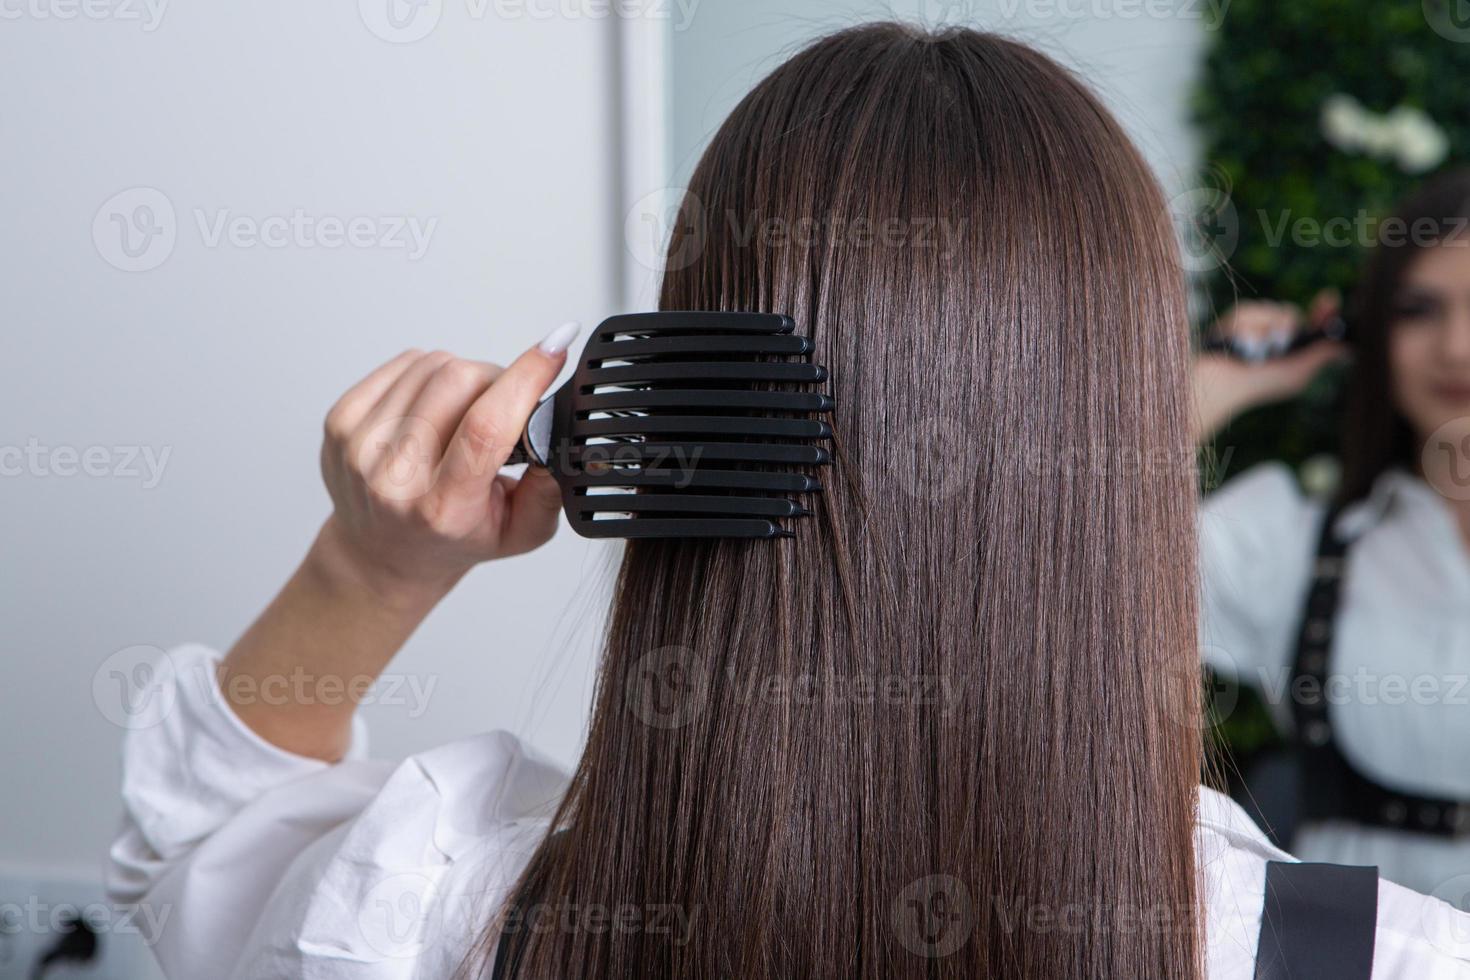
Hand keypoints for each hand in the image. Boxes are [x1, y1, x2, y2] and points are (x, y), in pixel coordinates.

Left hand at [218, 322, 580, 760]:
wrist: (377, 565)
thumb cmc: (452, 550)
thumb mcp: (520, 539)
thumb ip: (551, 491)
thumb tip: (561, 437)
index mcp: (443, 510)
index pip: (488, 424)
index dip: (527, 377)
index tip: (559, 344)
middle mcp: (394, 479)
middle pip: (461, 381)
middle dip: (499, 377)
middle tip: (511, 402)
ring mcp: (357, 450)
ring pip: (431, 366)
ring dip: (464, 375)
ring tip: (471, 412)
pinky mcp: (337, 427)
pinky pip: (399, 367)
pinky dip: (427, 375)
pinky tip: (434, 408)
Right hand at [1191, 291, 1348, 441]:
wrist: (1218, 383)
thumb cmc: (1259, 384)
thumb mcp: (1297, 372)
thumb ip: (1321, 354)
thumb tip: (1349, 346)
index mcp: (1292, 351)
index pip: (1311, 325)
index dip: (1322, 311)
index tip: (1330, 298)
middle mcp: (1273, 338)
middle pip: (1288, 313)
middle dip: (1283, 325)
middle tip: (1278, 345)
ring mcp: (1252, 329)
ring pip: (1267, 310)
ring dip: (1260, 330)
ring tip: (1251, 353)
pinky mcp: (1232, 324)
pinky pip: (1246, 313)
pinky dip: (1242, 329)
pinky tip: (1236, 345)